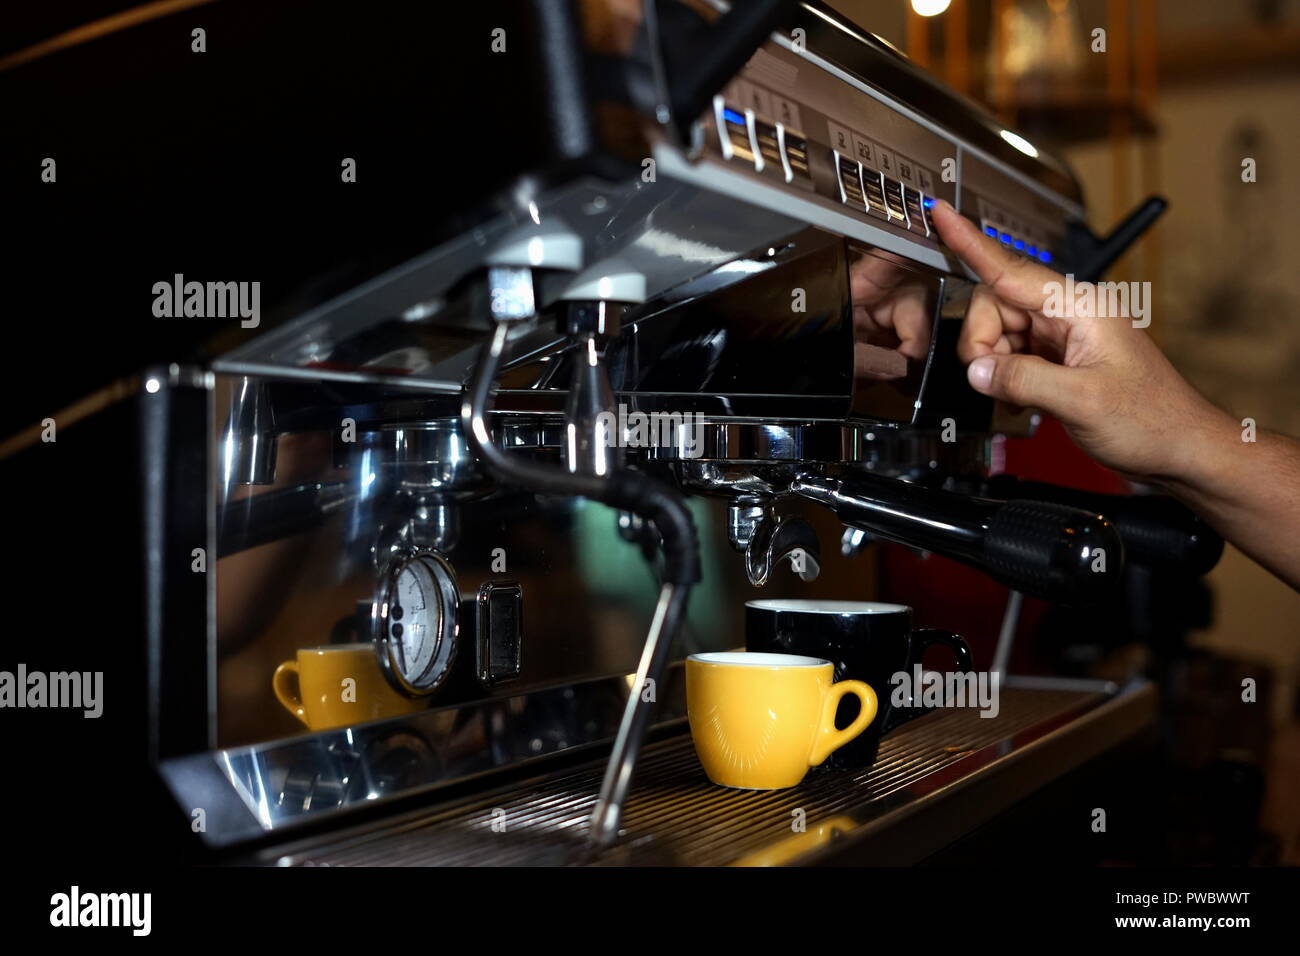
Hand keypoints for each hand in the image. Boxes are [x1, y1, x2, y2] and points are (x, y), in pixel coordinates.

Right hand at [928, 199, 1231, 483]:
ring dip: (994, 365)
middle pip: (995, 306)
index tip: (942, 215)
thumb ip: (1022, 380)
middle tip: (989, 378)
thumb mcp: (1082, 400)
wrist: (1179, 448)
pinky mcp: (1058, 359)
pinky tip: (1020, 401)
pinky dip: (1005, 378)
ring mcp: (1063, 336)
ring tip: (1017, 397)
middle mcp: (1069, 314)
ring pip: (999, 333)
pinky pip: (1012, 356)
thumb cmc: (1151, 418)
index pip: (1011, 269)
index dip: (970, 242)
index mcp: (1080, 307)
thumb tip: (978, 369)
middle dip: (981, 342)